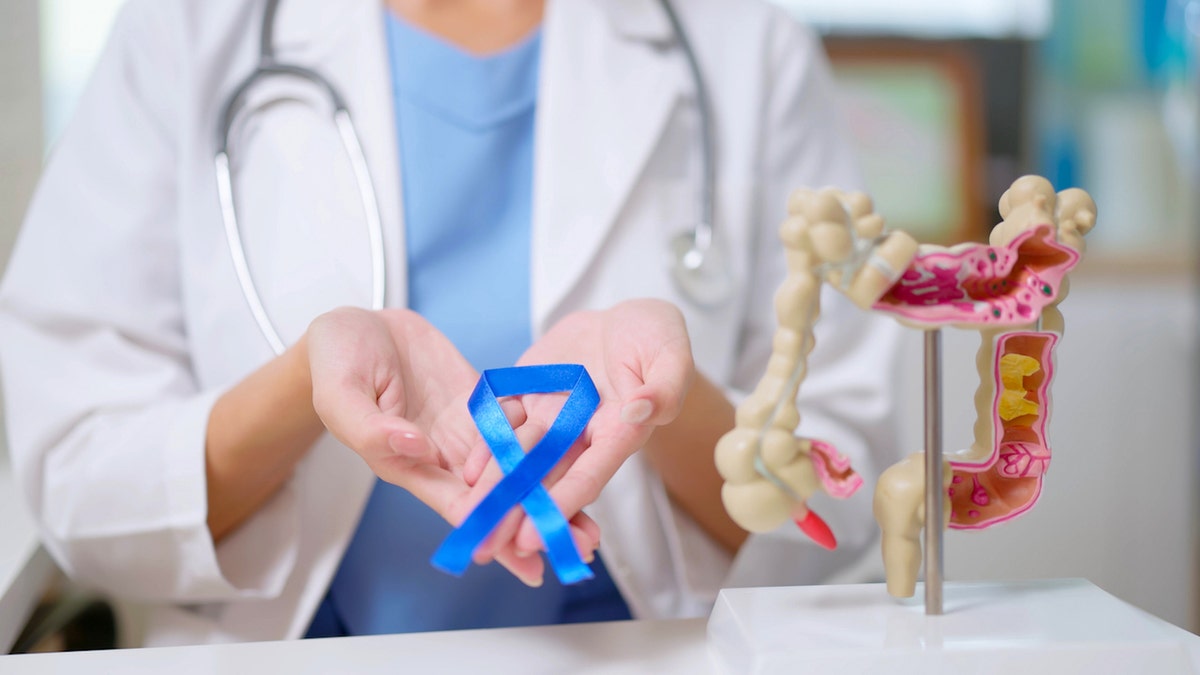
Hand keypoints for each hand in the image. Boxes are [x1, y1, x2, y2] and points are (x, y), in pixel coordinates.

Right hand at [305, 307, 597, 585]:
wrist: (353, 326)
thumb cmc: (335, 363)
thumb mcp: (341, 395)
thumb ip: (373, 428)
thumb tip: (418, 448)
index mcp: (408, 463)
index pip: (459, 505)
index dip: (493, 530)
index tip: (525, 556)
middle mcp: (443, 454)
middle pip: (498, 496)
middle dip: (535, 521)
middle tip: (581, 544)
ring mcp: (463, 428)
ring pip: (514, 467)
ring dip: (550, 490)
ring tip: (591, 518)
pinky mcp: (477, 401)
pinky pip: (516, 422)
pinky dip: (545, 441)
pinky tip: (580, 453)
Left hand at [473, 299, 694, 556]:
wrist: (625, 320)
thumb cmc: (657, 339)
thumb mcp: (671, 355)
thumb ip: (664, 386)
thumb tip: (642, 409)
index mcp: (620, 431)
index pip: (590, 473)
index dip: (564, 503)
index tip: (537, 535)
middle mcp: (582, 433)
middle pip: (549, 478)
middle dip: (520, 512)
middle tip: (491, 547)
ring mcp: (552, 416)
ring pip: (520, 456)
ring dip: (496, 488)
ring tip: (471, 518)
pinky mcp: (528, 394)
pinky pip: (503, 422)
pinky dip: (486, 446)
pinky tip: (468, 472)